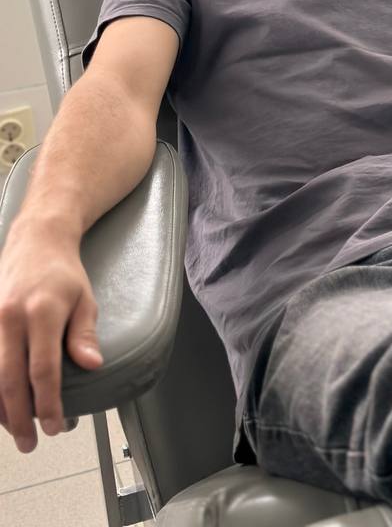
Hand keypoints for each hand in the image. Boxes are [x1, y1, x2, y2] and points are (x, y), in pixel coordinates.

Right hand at [0, 219, 101, 452]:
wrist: (35, 240)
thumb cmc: (63, 272)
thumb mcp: (84, 299)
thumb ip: (84, 334)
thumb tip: (92, 366)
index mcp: (42, 312)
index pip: (43, 369)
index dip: (48, 403)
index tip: (55, 426)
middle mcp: (10, 318)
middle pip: (11, 380)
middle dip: (21, 417)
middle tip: (31, 442)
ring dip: (1, 409)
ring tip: (16, 431)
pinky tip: (1, 406)